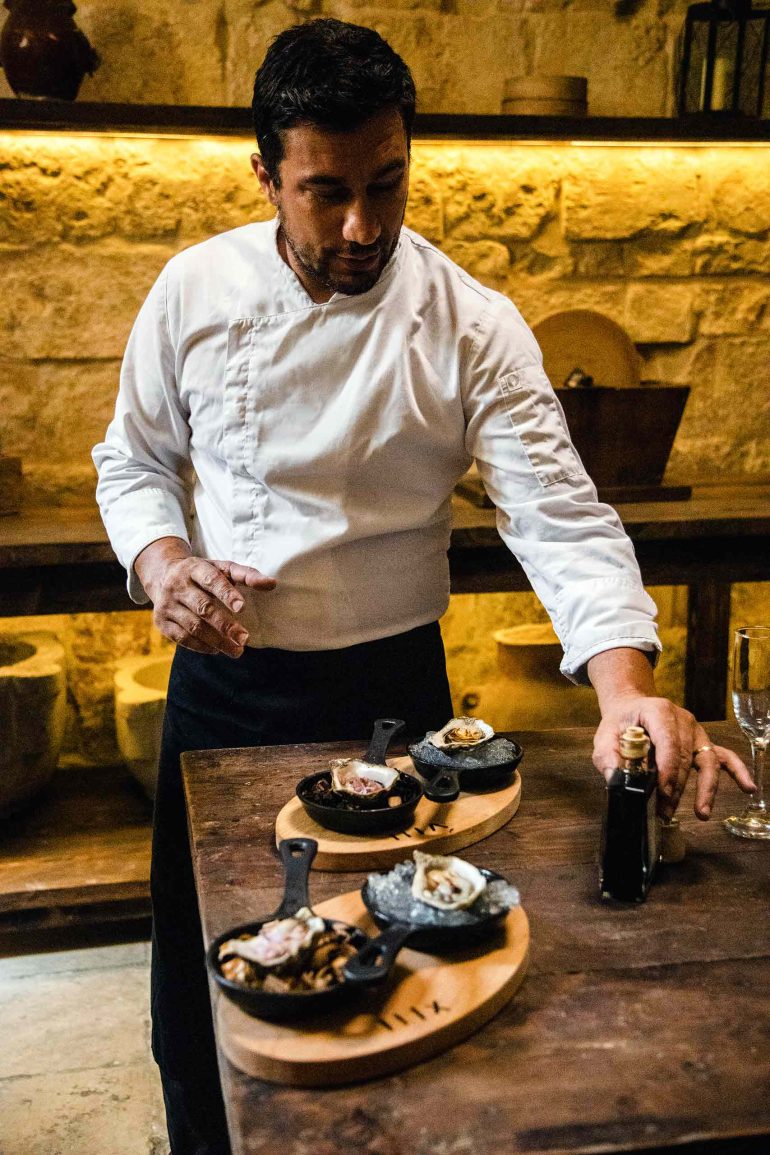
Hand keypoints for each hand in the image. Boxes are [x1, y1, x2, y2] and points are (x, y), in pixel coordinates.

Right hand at [134, 536, 275, 657]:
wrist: (163, 575)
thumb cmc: (203, 573)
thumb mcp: (222, 568)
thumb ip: (247, 575)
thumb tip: (272, 584)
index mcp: (194, 568)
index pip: (211, 580)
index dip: (226, 593)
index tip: (242, 608)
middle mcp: (177, 585)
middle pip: (203, 607)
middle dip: (225, 625)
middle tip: (245, 639)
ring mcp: (167, 604)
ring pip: (193, 626)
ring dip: (216, 641)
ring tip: (237, 650)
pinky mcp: (161, 621)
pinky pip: (182, 638)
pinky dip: (201, 646)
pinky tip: (216, 649)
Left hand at [587, 648, 754, 820]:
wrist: (631, 708)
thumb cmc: (620, 723)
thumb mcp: (605, 736)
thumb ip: (607, 756)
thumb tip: (615, 779)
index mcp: (658, 711)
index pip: (668, 741)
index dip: (667, 768)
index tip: (662, 792)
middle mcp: (683, 719)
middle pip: (685, 756)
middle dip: (677, 787)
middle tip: (665, 811)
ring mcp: (696, 730)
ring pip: (706, 760)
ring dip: (705, 788)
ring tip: (702, 812)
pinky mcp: (702, 742)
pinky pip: (724, 755)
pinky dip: (737, 771)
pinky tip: (747, 787)